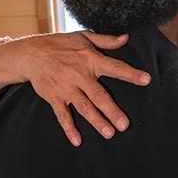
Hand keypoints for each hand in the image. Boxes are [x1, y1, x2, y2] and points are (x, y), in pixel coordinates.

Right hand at [18, 31, 150, 145]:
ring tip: (109, 133)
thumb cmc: (61, 44)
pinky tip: (77, 140)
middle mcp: (79, 75)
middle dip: (112, 110)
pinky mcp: (54, 98)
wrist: (31, 53)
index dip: (131, 73)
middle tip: (124, 125)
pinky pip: (62, 115)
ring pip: (84, 107)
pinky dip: (69, 128)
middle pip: (99, 95)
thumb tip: (126, 38)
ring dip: (96, 121)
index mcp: (90, 60)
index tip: (146, 80)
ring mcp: (66, 88)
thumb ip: (106, 40)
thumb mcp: (84, 37)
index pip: (115, 67)